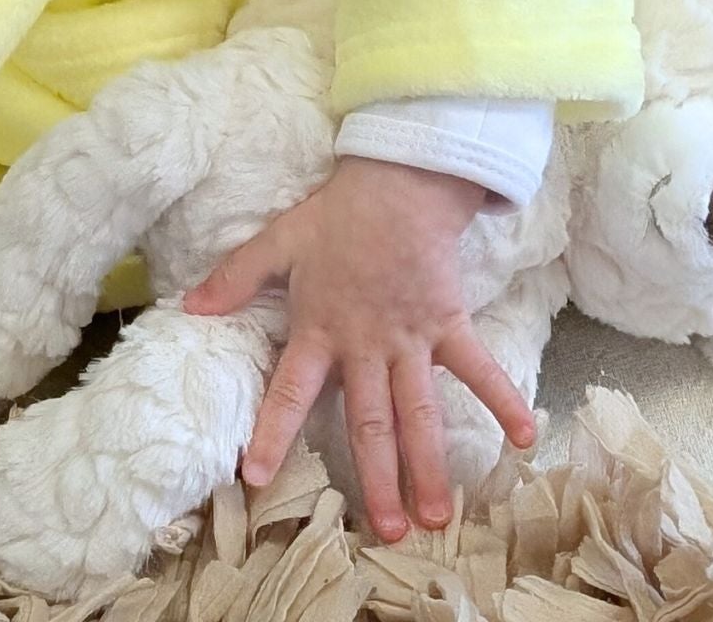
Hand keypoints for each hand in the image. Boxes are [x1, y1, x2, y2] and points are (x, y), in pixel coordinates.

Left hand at [181, 155, 534, 542]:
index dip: (272, 432)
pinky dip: (502, 398)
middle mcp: (365, 345)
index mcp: (319, 329)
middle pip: (370, 422)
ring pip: (419, 411)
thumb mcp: (279, 240)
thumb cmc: (338, 216)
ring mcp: (410, 338)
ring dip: (429, 463)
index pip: (289, 391)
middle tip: (388, 531)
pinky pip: (477, 366)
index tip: (258, 478)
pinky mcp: (448, 322)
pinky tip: (524, 438)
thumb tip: (189, 306)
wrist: (398, 181)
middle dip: (377, 479)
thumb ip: (236, 277)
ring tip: (439, 515)